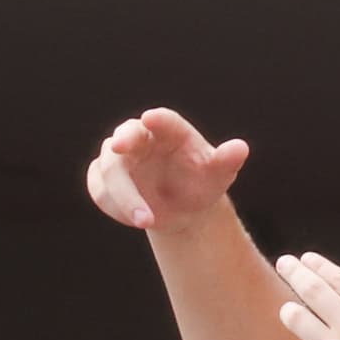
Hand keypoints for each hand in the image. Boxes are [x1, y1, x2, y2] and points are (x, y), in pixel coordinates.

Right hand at [86, 108, 251, 232]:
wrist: (183, 207)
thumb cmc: (201, 182)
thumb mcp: (218, 174)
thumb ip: (227, 160)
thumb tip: (241, 148)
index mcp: (169, 130)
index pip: (163, 120)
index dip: (157, 119)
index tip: (150, 118)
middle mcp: (140, 138)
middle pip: (126, 136)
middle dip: (122, 141)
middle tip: (120, 148)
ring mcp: (118, 157)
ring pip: (108, 167)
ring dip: (123, 195)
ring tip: (147, 221)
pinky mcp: (103, 178)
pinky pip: (98, 188)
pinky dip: (112, 206)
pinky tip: (134, 220)